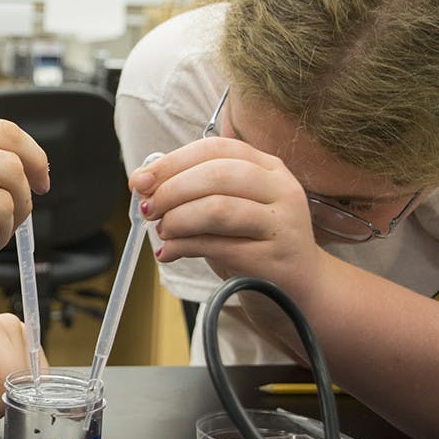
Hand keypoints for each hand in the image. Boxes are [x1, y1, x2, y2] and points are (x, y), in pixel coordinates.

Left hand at [129, 137, 328, 303]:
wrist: (297, 289)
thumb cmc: (251, 241)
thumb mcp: (227, 207)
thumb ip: (192, 190)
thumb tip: (143, 183)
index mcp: (267, 166)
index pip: (215, 149)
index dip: (172, 162)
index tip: (140, 179)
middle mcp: (281, 189)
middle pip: (216, 175)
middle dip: (171, 190)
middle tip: (148, 208)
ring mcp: (282, 223)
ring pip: (218, 208)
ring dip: (178, 219)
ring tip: (163, 231)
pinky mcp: (275, 258)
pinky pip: (219, 246)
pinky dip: (184, 247)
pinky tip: (169, 253)